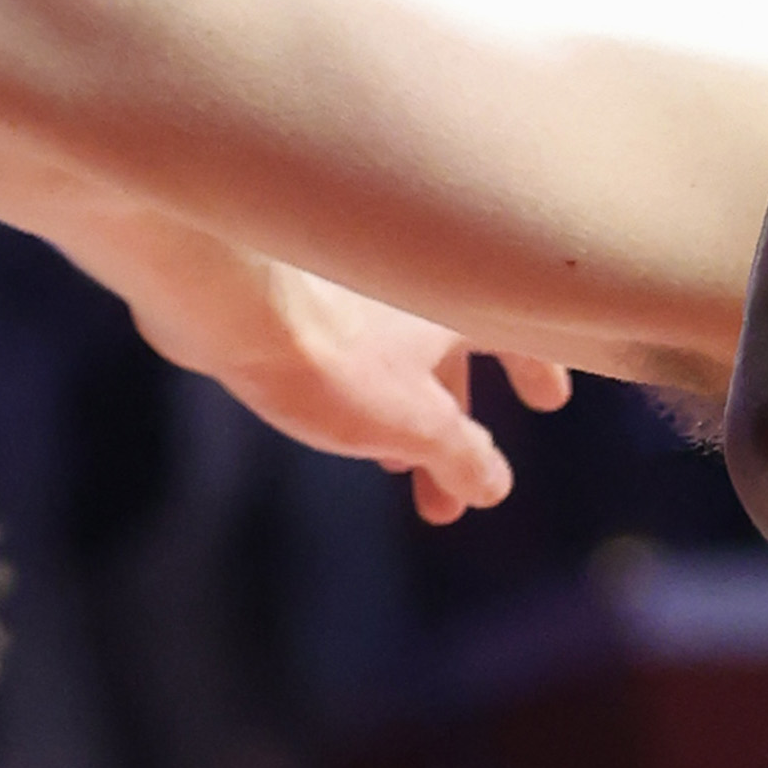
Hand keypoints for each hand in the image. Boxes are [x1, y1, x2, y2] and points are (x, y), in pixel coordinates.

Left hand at [189, 261, 569, 522]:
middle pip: (458, 352)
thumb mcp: (418, 426)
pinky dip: (363, 387)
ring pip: (400, 353)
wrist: (220, 297)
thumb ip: (465, 458)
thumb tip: (494, 486)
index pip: (526, 328)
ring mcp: (357, 285)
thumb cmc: (328, 352)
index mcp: (462, 301)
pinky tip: (344, 428)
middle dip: (461, 424)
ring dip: (407, 415)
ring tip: (399, 472)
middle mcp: (417, 281)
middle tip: (462, 477)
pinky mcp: (301, 293)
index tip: (547, 402)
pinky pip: (352, 344)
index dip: (541, 368)